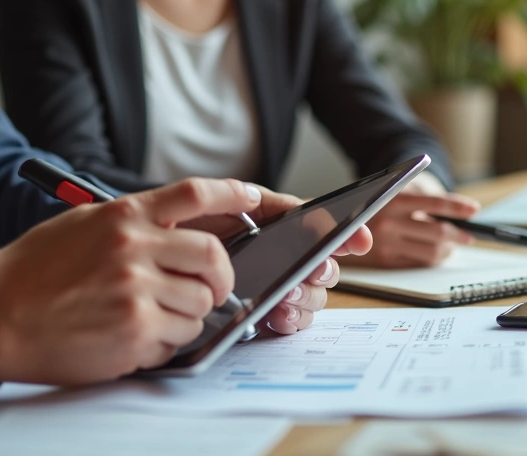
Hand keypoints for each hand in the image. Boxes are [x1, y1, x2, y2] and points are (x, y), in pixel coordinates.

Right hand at [0, 178, 261, 385]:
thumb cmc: (35, 273)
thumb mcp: (84, 227)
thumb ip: (134, 226)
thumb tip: (182, 234)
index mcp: (124, 216)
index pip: (195, 194)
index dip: (235, 194)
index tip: (258, 199)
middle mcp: (134, 247)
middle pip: (214, 257)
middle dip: (221, 278)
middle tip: (212, 289)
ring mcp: (136, 290)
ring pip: (201, 304)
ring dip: (187, 316)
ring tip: (151, 317)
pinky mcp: (135, 330)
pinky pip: (179, 339)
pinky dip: (166, 342)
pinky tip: (134, 337)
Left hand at [183, 186, 370, 334]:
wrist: (166, 251)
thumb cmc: (203, 223)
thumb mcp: (239, 206)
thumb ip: (277, 205)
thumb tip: (314, 212)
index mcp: (289, 232)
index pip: (329, 233)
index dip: (350, 237)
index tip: (360, 241)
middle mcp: (291, 261)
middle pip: (326, 271)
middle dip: (323, 271)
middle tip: (312, 271)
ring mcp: (280, 289)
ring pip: (313, 299)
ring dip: (304, 298)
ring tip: (286, 296)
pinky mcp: (266, 315)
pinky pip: (293, 322)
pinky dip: (290, 319)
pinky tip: (278, 314)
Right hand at [341, 172, 479, 268]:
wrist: (340, 220)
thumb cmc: (377, 203)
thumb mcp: (395, 190)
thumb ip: (423, 197)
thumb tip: (461, 212)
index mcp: (392, 198)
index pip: (434, 203)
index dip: (457, 207)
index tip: (474, 210)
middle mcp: (388, 221)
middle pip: (438, 232)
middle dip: (459, 234)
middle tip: (469, 236)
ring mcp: (386, 243)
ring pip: (432, 252)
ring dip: (449, 250)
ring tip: (453, 245)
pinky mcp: (384, 260)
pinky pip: (419, 262)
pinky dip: (434, 258)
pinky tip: (437, 253)